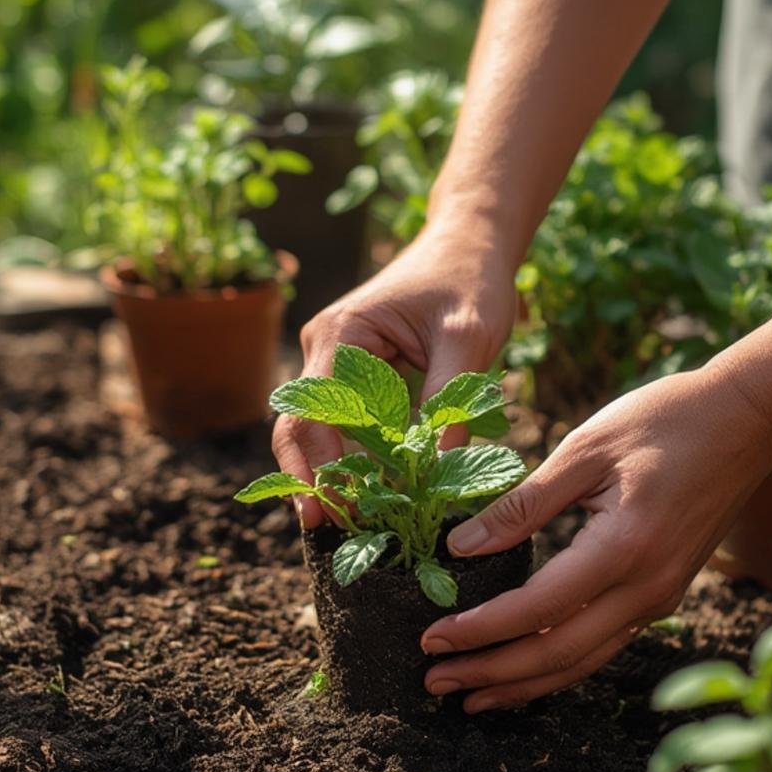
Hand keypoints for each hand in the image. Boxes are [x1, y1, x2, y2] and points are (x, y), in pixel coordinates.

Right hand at [273, 230, 517, 523]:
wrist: (471, 243)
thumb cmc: (472, 281)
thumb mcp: (471, 340)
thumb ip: (450, 404)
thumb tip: (437, 475)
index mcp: (342, 335)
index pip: (314, 412)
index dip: (320, 466)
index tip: (337, 508)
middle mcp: (325, 348)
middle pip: (300, 425)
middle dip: (311, 478)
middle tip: (328, 528)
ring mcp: (335, 361)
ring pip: (317, 429)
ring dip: (328, 474)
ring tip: (345, 523)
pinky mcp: (356, 374)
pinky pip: (344, 422)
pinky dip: (351, 458)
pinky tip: (364, 495)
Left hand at [420, 364, 771, 711]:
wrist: (749, 420)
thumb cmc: (665, 420)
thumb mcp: (585, 448)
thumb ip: (522, 504)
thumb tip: (459, 547)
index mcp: (622, 548)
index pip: (535, 610)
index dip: (478, 631)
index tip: (430, 639)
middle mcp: (646, 588)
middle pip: (557, 653)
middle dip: (491, 673)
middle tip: (434, 682)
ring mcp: (660, 598)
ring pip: (582, 661)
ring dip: (522, 683)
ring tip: (470, 695)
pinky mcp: (664, 595)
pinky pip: (603, 645)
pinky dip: (558, 666)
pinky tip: (524, 672)